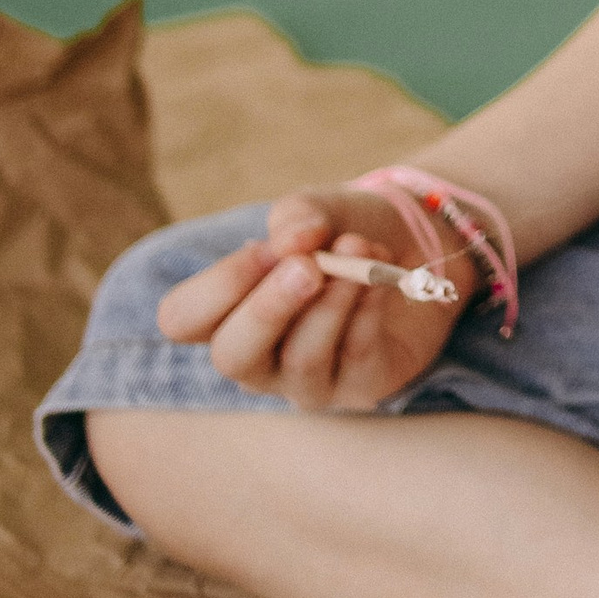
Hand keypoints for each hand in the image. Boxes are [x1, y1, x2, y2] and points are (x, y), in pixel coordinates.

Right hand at [154, 181, 468, 411]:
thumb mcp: (318, 211)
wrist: (417, 244)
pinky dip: (368, 310)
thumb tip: (294, 241)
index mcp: (227, 312)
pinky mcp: (360, 386)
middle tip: (310, 265)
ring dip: (332, 302)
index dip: (217, 286)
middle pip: (232, 356)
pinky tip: (383, 279)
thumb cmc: (345, 231)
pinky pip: (356, 358)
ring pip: (301, 360)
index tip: (267, 248)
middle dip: (269, 307)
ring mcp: (308, 380)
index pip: (182, 320)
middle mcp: (259, 356)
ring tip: (360, 255)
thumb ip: (298, 218)